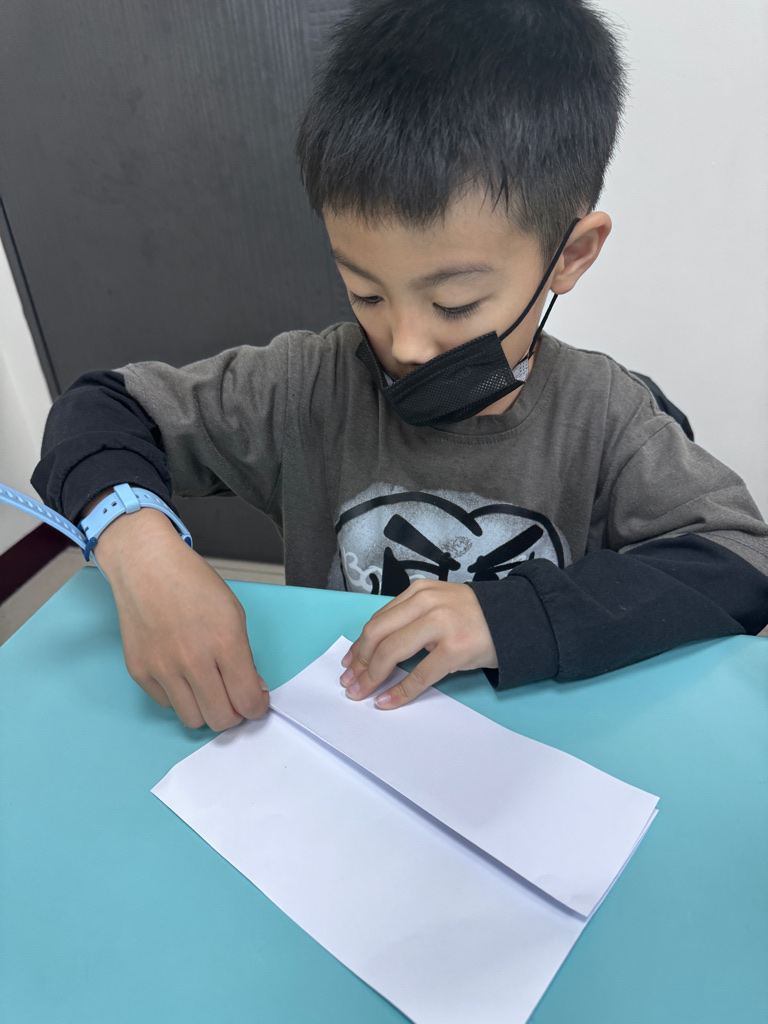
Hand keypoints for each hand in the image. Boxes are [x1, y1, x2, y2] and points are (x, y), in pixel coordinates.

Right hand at [93, 504, 268, 729]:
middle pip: (220, 719)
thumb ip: (244, 656)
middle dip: (233, 714)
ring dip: (205, 710)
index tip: (255, 703)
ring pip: (192, 720)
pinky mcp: (140, 672)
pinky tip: (181, 674)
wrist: (145, 566)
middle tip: (233, 699)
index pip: (248, 701)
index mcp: (224, 642)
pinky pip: (166, 704)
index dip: (256, 707)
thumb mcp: (233, 613)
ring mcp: (162, 668)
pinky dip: (178, 697)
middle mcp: (193, 660)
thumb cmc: (191, 583)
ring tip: (208, 689)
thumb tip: (251, 689)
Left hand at [339, 579, 496, 708]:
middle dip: (358, 661)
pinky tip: (386, 701)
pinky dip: (399, 691)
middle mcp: (426, 603)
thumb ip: (410, 618)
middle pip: (378, 634)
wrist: (515, 620)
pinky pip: (418, 675)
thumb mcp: (438, 605)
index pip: (378, 620)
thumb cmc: (473, 617)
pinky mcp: (454, 649)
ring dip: (371, 676)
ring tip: (361, 692)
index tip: (349, 663)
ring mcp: (440, 625)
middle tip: (349, 682)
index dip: (359, 645)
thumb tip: (375, 647)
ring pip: (391, 652)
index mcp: (418, 593)